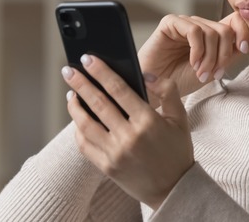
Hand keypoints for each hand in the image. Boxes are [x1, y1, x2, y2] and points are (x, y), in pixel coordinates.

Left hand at [64, 54, 192, 209]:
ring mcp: (115, 153)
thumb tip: (145, 74)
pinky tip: (78, 118)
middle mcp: (129, 137)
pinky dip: (78, 129)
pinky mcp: (106, 166)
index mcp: (148, 121)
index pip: (118, 89)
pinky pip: (84, 145)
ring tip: (71, 93)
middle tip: (68, 70)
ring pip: (85, 124)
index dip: (101, 72)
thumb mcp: (180, 118)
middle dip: (80, 83)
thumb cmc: (177, 151)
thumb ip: (167, 91)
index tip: (88, 59)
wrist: (173, 189)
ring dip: (74, 106)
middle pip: (97, 103)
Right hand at [137, 12, 248, 98]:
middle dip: (223, 55)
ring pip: (211, 32)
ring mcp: (185, 23)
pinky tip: (192, 63)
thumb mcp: (214, 68)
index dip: (245, 32)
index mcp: (211, 33)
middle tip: (214, 73)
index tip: (245, 49)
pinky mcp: (170, 23)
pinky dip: (198, 50)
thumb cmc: (180, 80)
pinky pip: (194, 31)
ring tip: (201, 73)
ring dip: (210, 57)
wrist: (156, 90)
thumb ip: (232, 53)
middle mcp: (200, 25)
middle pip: (225, 29)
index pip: (236, 21)